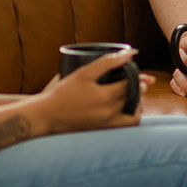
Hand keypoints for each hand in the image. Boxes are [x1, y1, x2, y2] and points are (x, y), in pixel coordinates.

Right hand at [32, 48, 150, 132]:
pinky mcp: (102, 132)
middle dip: (140, 90)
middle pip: (135, 99)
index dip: (140, 78)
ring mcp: (107, 125)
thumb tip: (130, 54)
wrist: (45, 116)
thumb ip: (107, 62)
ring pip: (134, 116)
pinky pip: (124, 126)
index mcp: (106, 97)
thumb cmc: (62, 93)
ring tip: (134, 96)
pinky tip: (126, 109)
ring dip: (138, 105)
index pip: (133, 85)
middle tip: (140, 82)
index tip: (142, 74)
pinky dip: (129, 117)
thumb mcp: (83, 73)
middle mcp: (109, 113)